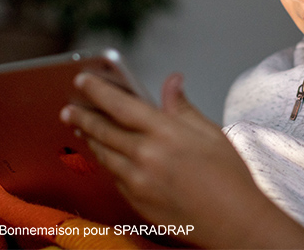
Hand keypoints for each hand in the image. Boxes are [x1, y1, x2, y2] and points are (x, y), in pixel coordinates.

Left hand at [60, 72, 303, 248]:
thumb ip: (182, 106)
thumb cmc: (228, 177)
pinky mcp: (137, 201)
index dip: (98, 91)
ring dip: (89, 138)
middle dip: (83, 116)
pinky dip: (105, 161)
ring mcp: (138, 181)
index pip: (120, 105)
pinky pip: (113, 176)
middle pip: (103, 130)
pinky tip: (104, 154)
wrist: (233, 221)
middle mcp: (146, 156)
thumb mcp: (209, 131)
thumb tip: (172, 82)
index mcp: (165, 133)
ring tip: (80, 128)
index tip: (84, 80)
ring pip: (103, 154)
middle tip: (70, 108)